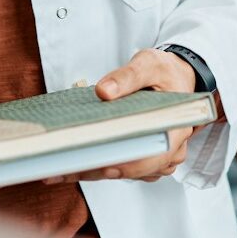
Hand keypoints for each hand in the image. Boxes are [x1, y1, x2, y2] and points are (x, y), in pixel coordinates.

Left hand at [44, 49, 205, 184]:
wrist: (176, 78)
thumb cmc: (165, 72)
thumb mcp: (150, 64)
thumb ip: (128, 76)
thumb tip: (103, 91)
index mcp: (176, 128)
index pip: (152, 156)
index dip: (123, 163)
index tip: (92, 163)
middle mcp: (170, 150)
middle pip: (131, 170)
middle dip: (95, 170)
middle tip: (60, 169)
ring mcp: (157, 158)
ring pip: (123, 173)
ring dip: (93, 172)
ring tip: (59, 168)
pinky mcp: (143, 159)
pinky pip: (120, 169)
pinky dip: (97, 167)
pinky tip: (72, 163)